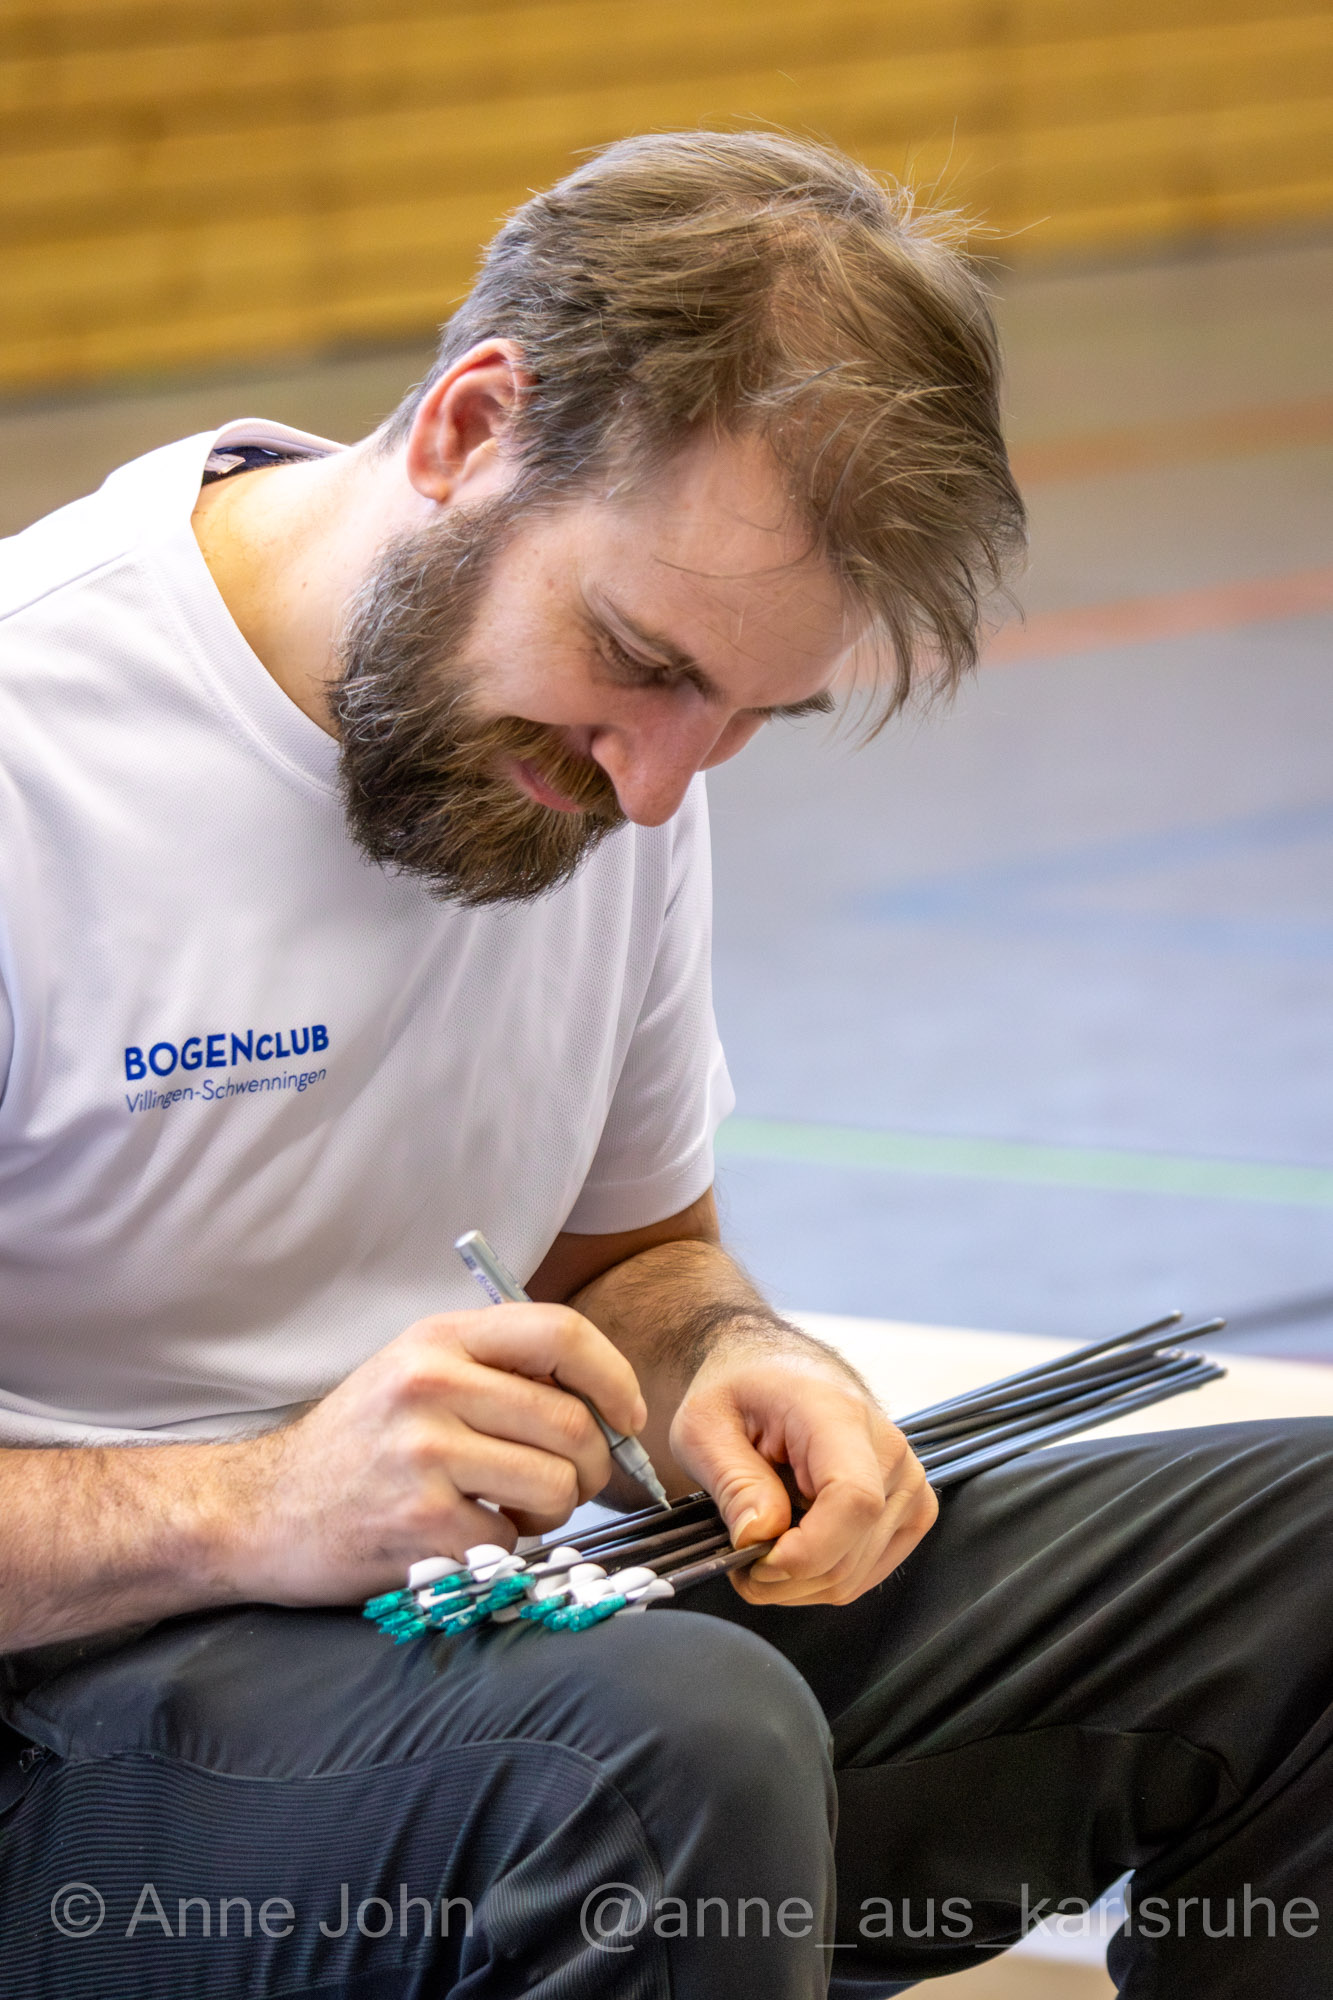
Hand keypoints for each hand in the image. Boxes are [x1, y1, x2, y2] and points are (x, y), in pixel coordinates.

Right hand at [228, 1305, 646, 1604]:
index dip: (614, 1375)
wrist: (261, 1511)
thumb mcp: (415, 1373)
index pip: (560, 1332)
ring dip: (555, 1511)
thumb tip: (604, 1395)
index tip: (627, 1413)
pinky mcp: (422, 1523)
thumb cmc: (357, 1444)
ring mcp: (425, 1455)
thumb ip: (497, 1369)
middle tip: (575, 1483)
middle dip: (593, 1464)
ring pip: (557, 1485)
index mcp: (438, 1338)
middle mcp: (431, 1385)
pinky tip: (470, 1538)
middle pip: (573, 1422)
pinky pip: (514, 1540)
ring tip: (516, 1511)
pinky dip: (508, 1549)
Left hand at [668, 1338, 936, 1605]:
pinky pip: (867, 1573)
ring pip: (855, 1575)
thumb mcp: (704, 1425)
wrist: (775, 1369)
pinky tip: (792, 1549)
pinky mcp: (911, 1508)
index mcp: (837, 1414)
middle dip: (783, 1577)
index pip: (852, 1500)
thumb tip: (758, 1537)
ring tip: (759, 1549)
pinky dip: (821, 1578)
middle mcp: (888, 1448)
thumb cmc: (740, 1390)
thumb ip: (733, 1481)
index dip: (806, 1551)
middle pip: (849, 1551)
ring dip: (797, 1583)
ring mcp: (908, 1481)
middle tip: (737, 1559)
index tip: (756, 1561)